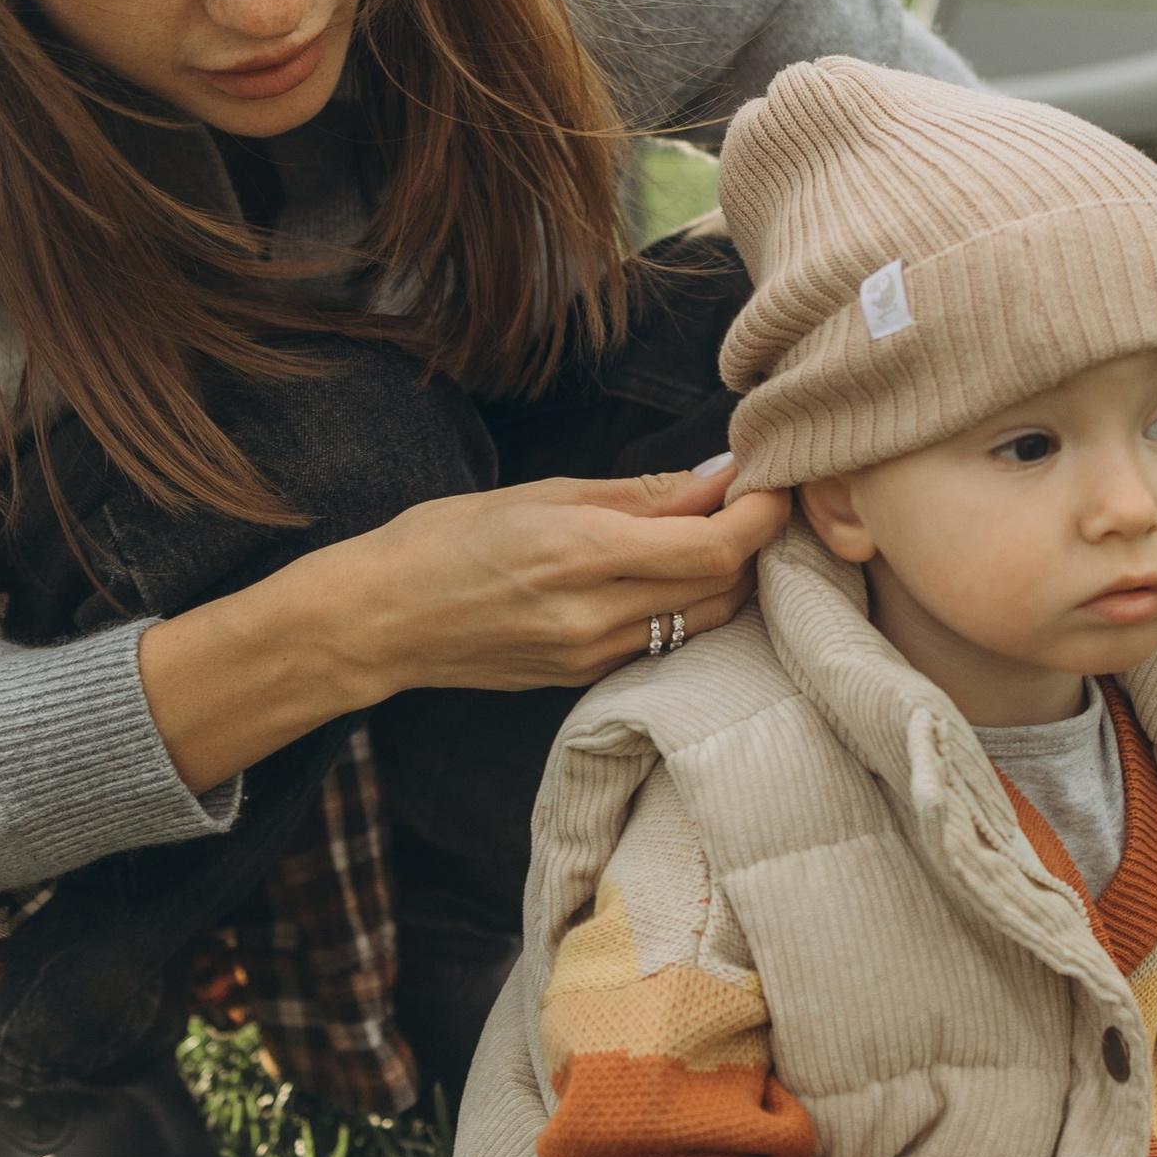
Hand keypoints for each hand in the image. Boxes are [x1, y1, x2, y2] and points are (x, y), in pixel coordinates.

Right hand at [356, 456, 786, 702]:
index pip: (715, 547)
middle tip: (755, 499)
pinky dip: (689, 605)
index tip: (775, 482)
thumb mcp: (542, 494)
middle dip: (755, 542)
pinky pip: (666, 642)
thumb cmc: (446, 540)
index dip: (762, 516)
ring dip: (728, 577)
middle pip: (723, 586)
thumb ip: (639, 493)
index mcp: (582, 554)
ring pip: (703, 619)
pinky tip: (676, 574)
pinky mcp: (586, 679)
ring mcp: (593, 656)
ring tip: (720, 533)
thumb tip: (717, 476)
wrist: (380, 621)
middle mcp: (595, 616)